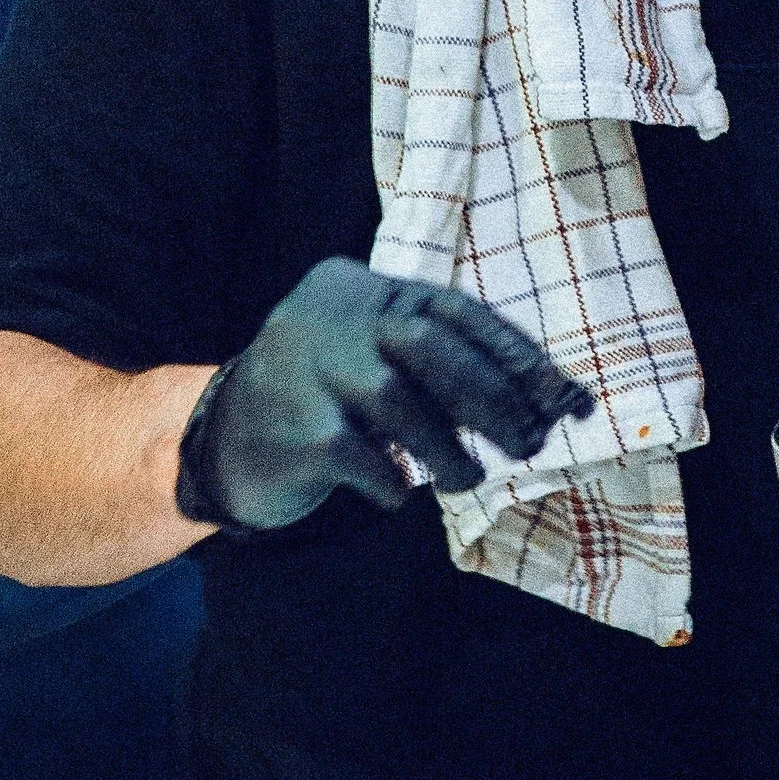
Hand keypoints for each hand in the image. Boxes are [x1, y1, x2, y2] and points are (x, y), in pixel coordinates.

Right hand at [177, 259, 589, 531]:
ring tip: (468, 478)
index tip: (558, 393)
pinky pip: (365, 459)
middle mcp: (329, 315)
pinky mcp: (294, 430)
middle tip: (528, 443)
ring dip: (448, 449)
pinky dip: (394, 481)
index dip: (512, 351)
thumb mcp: (369, 358)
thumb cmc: (322, 400)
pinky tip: (400, 492)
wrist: (220, 444)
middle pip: (427, 344)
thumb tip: (535, 400)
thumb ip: (432, 363)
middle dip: (491, 397)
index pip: (450, 307)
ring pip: (400, 403)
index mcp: (357, 287)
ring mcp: (306, 370)